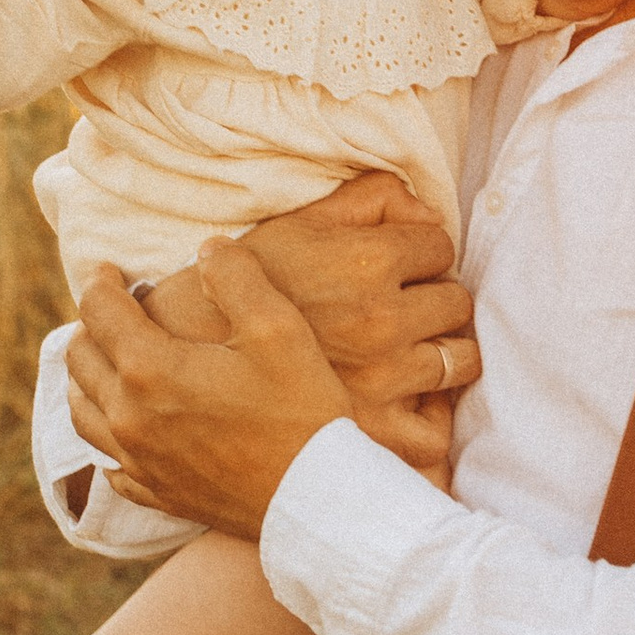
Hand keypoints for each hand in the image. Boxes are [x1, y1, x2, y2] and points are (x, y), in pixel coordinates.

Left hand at [68, 249, 354, 537]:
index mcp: (150, 368)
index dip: (101, 282)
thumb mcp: (279, 329)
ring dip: (85, 377)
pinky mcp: (156, 493)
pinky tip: (121, 430)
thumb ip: (237, 278)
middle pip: (80, 359)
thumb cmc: (302, 411)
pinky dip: (104, 435)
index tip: (111, 270)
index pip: (100, 311)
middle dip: (90, 325)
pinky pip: (107, 463)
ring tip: (103, 360)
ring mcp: (138, 460)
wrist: (315, 500)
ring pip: (82, 411)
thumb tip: (207, 249)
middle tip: (110, 309)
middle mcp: (129, 416)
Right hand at [134, 172, 478, 472]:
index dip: (420, 252)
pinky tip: (407, 404)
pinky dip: (430, 418)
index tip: (401, 265)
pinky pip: (435, 432)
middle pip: (456, 303)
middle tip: (406, 309)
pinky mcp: (371, 433)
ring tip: (412, 353)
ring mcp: (383, 382)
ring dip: (443, 353)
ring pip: (458, 362)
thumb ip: (364, 201)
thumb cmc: (230, 291)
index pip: (439, 246)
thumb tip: (422, 210)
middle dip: (436, 300)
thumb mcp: (291, 226)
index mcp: (365, 263)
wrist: (176, 367)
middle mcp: (383, 321)